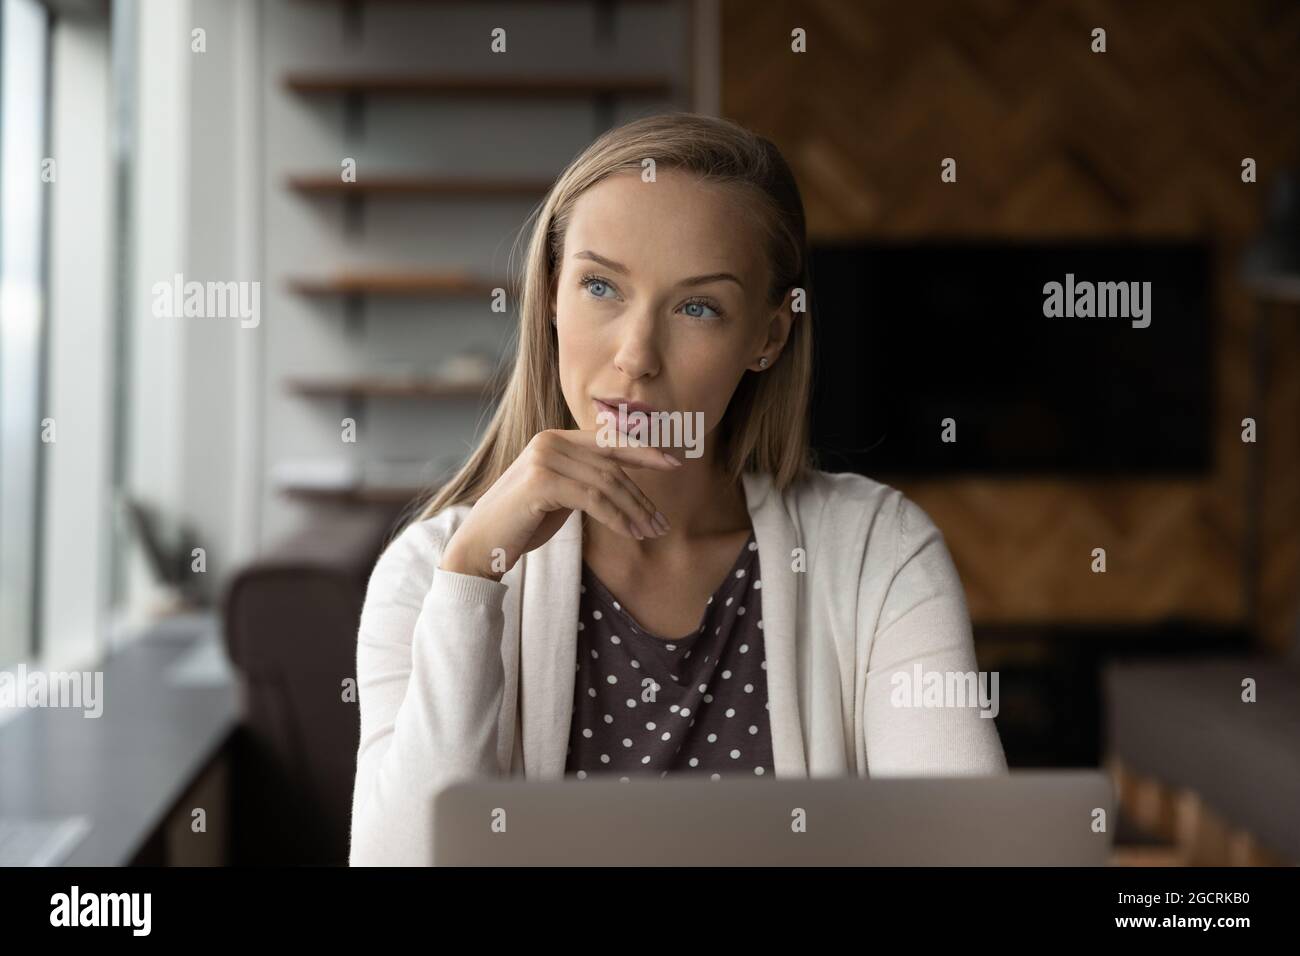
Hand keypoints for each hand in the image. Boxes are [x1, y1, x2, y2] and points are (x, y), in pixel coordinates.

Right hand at [438, 429, 681, 580]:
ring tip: (651, 532)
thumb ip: (586, 481)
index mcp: (554, 438)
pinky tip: (630, 533)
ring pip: (607, 482)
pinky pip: (594, 499)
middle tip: (661, 522)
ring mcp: (544, 457)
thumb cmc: (522, 524)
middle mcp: (549, 440)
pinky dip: (617, 517)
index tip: (674, 463)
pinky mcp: (541, 480)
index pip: (608, 440)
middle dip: (642, 494)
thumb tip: (626, 483)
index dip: (643, 451)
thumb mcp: (560, 495)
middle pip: (612, 464)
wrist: (481, 546)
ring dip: (634, 510)